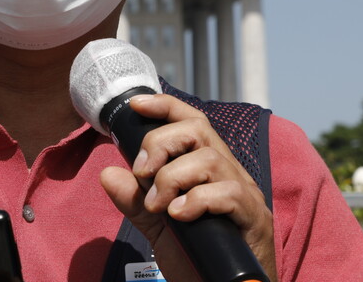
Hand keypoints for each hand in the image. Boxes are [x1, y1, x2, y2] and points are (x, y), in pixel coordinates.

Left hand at [99, 94, 276, 281]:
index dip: (165, 106)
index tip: (137, 105)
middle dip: (161, 143)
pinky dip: (196, 201)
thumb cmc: (197, 258)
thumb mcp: (158, 226)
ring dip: (173, 178)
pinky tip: (178, 217)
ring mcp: (244, 193)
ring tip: (159, 207)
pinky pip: (228, 192)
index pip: (191, 122)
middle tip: (142, 173)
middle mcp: (228, 172)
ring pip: (209, 159)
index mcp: (207, 168)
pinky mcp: (254, 217)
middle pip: (197, 130)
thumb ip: (136, 201)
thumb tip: (107, 174)